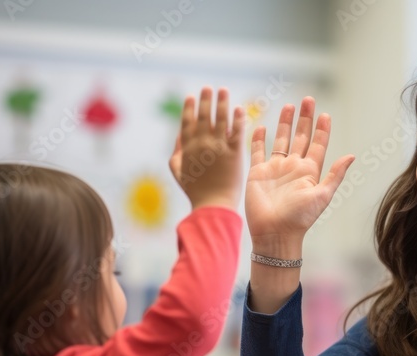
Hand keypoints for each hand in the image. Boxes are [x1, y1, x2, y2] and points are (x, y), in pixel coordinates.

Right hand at [170, 87, 244, 209]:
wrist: (214, 206)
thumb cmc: (196, 192)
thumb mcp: (178, 172)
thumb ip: (177, 152)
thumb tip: (178, 135)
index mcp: (188, 148)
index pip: (187, 123)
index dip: (189, 109)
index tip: (191, 97)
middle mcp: (202, 144)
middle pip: (204, 117)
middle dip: (205, 101)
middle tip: (208, 88)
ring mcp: (218, 147)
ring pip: (220, 119)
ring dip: (221, 103)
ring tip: (223, 90)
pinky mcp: (235, 153)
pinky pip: (236, 131)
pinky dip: (238, 119)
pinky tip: (239, 108)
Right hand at [245, 97, 353, 244]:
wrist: (274, 233)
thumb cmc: (300, 218)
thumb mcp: (322, 195)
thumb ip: (335, 174)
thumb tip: (352, 156)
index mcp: (310, 171)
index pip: (318, 144)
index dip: (322, 129)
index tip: (325, 114)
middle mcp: (293, 167)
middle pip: (300, 137)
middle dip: (305, 119)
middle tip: (308, 100)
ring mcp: (275, 168)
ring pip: (281, 139)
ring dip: (285, 123)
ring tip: (289, 106)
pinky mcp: (258, 172)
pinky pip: (258, 151)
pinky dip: (258, 139)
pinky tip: (260, 126)